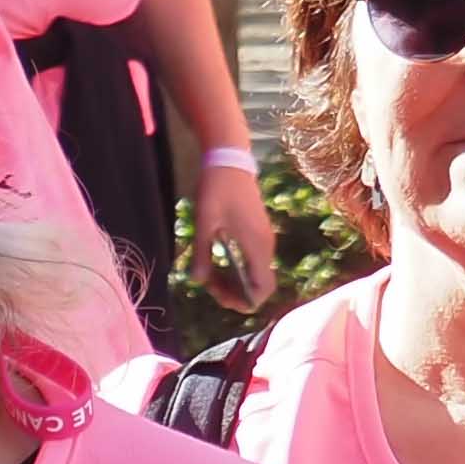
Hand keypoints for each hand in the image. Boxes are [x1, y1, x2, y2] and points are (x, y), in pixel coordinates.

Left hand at [185, 161, 275, 313]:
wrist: (230, 162)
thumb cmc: (216, 191)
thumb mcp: (204, 224)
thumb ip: (202, 255)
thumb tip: (198, 281)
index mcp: (256, 246)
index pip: (262, 288)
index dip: (244, 301)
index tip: (219, 297)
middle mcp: (266, 245)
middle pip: (259, 285)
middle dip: (235, 293)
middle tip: (208, 285)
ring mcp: (264, 239)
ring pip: (255, 273)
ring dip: (234, 281)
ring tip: (208, 276)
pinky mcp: (258, 233)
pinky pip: (252, 261)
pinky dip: (237, 269)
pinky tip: (216, 263)